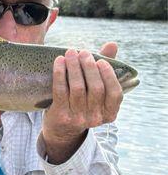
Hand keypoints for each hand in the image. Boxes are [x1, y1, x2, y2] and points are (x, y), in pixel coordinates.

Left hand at [41, 42, 122, 163]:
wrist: (61, 130)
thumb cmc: (82, 104)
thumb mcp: (96, 92)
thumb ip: (105, 69)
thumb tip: (112, 45)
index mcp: (110, 114)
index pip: (115, 93)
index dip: (109, 75)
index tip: (100, 61)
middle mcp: (96, 118)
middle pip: (95, 88)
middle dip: (89, 67)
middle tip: (83, 52)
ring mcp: (78, 118)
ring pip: (78, 88)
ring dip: (74, 67)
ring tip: (70, 53)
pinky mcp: (61, 115)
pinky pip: (61, 90)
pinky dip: (60, 73)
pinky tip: (59, 61)